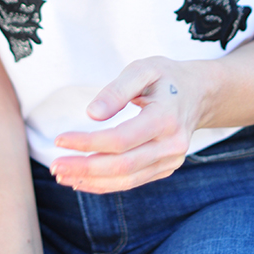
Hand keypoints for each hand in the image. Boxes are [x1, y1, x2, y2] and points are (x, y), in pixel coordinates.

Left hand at [50, 56, 212, 193]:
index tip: (61, 139)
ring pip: (127, 180)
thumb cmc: (166, 77)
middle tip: (54, 166)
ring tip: (62, 175)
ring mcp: (170, 161)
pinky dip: (106, 184)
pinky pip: (133, 181)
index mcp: (166, 119)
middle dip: (85, 168)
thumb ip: (117, 90)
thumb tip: (91, 115)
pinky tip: (83, 179)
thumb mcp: (143, 69)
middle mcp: (172, 146)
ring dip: (92, 181)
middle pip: (123, 166)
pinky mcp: (165, 168)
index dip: (88, 142)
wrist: (199, 93)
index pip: (121, 140)